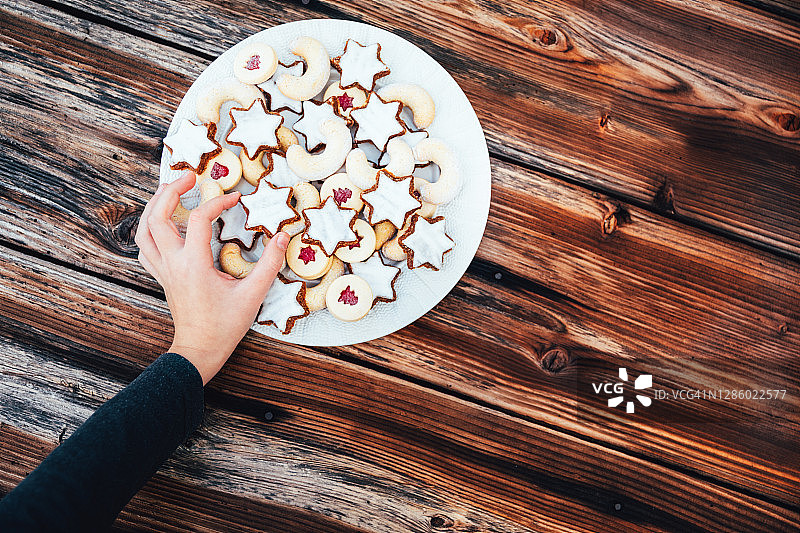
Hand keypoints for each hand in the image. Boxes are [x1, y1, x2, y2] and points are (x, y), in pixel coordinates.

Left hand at [135, 172, 288, 384]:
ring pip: (144, 230)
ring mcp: (163, 270)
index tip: (234, 199)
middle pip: (157, 216)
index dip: (216, 203)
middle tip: (189, 176)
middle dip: (171, 190)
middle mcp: (173, 264)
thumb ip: (270, 263)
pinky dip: (149, 229)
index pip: (197, 220)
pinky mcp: (162, 277)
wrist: (200, 350)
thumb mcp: (254, 294)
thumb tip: (282, 236)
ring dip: (154, 206)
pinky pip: (145, 246)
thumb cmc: (225, 325)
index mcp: (194, 265)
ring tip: (170, 190)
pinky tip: (162, 223)